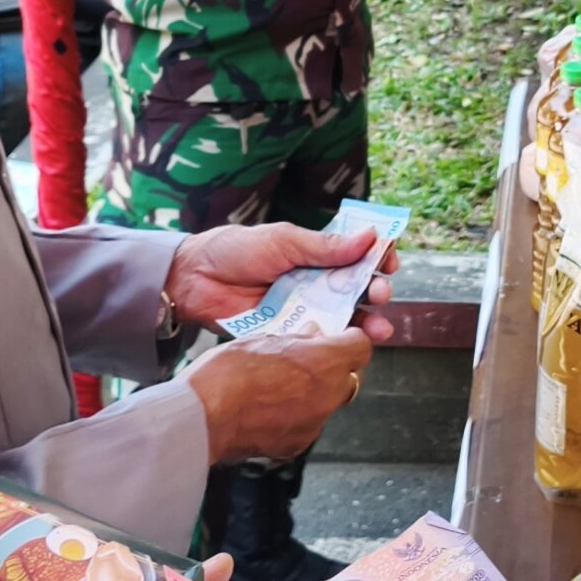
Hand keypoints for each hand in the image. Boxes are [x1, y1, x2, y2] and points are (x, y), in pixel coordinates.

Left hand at [166, 224, 396, 339]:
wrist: (192, 279)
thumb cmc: (236, 250)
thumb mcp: (283, 242)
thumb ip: (325, 246)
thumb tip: (371, 237)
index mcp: (317, 256)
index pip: (358, 257)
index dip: (378, 260)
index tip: (388, 263)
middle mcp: (315, 283)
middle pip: (357, 291)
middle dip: (375, 293)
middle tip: (379, 295)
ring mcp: (303, 310)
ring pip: (343, 319)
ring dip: (365, 324)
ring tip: (378, 330)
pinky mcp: (288, 334)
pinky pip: (316, 341)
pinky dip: (332, 343)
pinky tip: (342, 344)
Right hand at [186, 327, 375, 463]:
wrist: (204, 418)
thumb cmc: (228, 374)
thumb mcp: (262, 339)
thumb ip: (295, 339)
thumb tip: (311, 335)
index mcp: (325, 362)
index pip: (360, 346)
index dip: (347, 339)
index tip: (334, 337)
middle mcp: (328, 395)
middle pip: (347, 377)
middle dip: (331, 368)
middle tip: (304, 359)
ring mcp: (314, 424)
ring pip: (326, 403)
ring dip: (312, 393)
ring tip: (277, 386)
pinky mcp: (296, 445)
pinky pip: (306, 425)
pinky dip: (294, 416)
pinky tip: (267, 409)